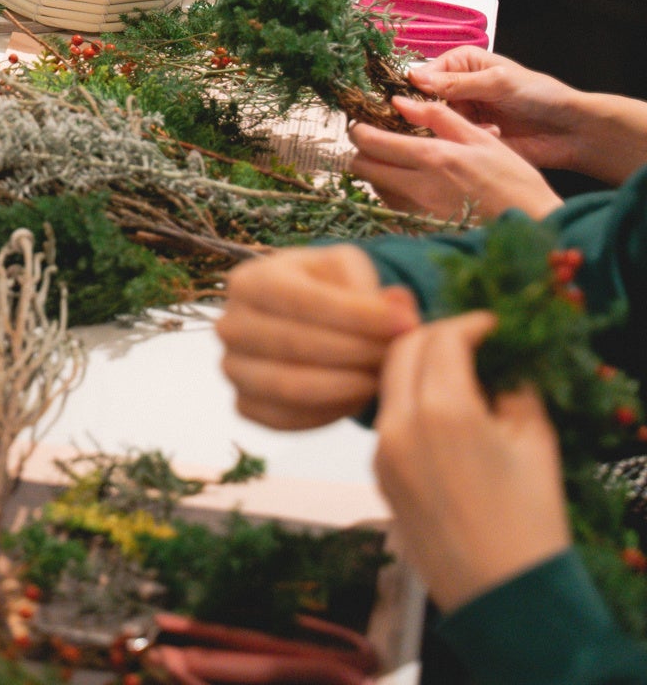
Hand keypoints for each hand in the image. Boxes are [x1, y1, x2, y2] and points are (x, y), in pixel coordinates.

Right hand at [216, 244, 419, 429]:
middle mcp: (229, 324)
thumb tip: (400, 313)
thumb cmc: (330, 290)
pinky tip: (358, 396)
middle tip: (398, 356)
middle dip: (356, 352)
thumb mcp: (351, 273)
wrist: (306, 321)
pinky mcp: (244, 404)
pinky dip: (329, 413)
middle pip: (293, 344)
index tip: (406, 324)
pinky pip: (285, 419)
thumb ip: (374, 290)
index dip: (357, 314)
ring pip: (289, 386)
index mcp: (249, 280)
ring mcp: (232, 367)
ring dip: (346, 386)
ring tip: (381, 377)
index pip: (300, 300)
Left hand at [348, 95, 562, 221]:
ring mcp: (418, 212)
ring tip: (402, 167)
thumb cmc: (514, 180)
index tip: (364, 127)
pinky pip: (391, 209)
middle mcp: (418, 187)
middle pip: (363, 168)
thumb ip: (438, 116)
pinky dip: (394, 196)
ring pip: (375, 189)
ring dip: (379, 175)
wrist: (534, 225)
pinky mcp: (421, 230)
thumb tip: (400, 101)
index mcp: (432, 158)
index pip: (371, 143)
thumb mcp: (482, 139)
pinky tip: (416, 189)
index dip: (360, 132)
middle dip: (363, 154)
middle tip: (378, 146)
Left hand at [373, 312, 570, 612]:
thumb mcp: (536, 442)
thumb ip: (513, 391)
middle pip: (402, 351)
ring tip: (453, 370)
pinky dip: (406, 398)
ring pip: (388, 382)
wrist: (501, 590)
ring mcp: (382, 449)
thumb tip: (497, 365)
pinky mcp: (376, 472)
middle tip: (468, 338)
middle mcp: (401, 424)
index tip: (490, 325)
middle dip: (434, 334)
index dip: (469, 323)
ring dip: (415, 364)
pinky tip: (438, 407)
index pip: (442, 338)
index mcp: (445, 411)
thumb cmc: (530, 519)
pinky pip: (386, 416)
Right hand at [405, 48, 646, 182]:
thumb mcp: (498, 82)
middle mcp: (456, 86)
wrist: (570, 129)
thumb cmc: (539, 95)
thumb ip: (456, 83)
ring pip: (433, 122)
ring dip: (455, 125)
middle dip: (433, 111)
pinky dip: (468, 138)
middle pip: (422, 100)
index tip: (410, 102)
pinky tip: (494, 134)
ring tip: (487, 126)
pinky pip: (452, 139)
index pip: (422, 74)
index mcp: (461, 63)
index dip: (414, 88)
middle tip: (451, 117)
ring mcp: (462, 112)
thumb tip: (414, 79)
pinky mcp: (470, 135)